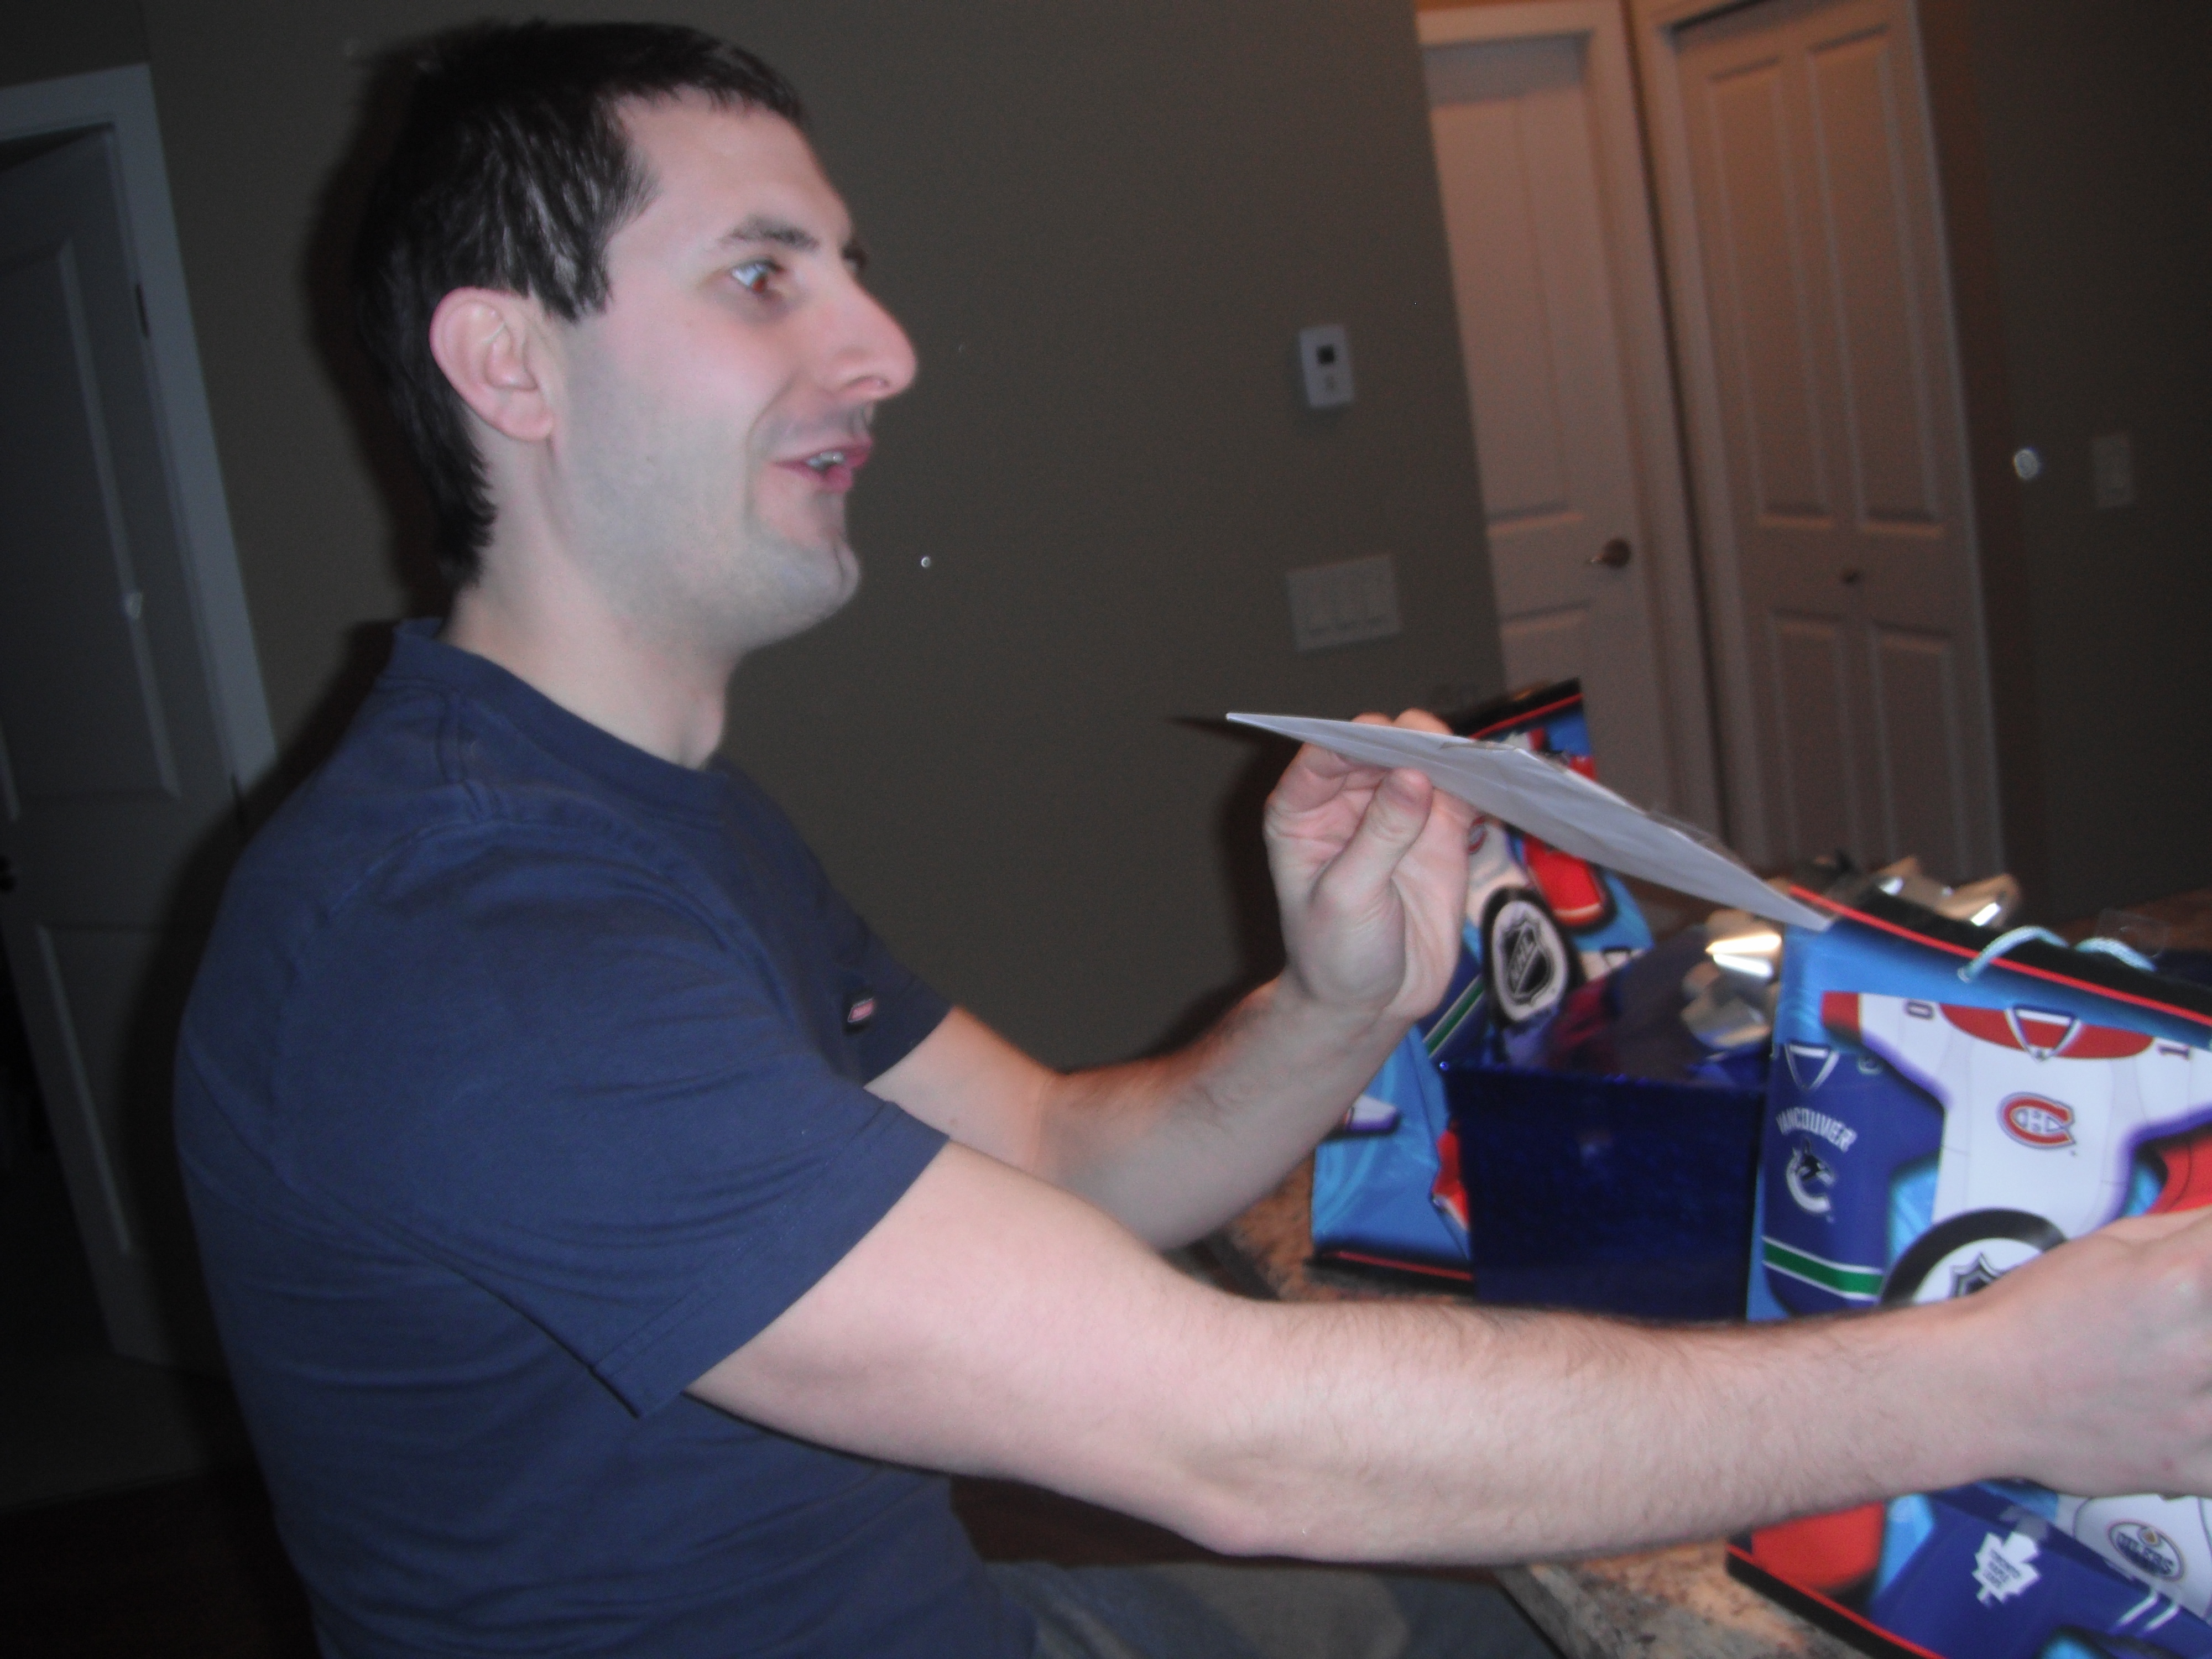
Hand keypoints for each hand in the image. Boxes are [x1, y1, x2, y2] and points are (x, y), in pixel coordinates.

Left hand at [1261, 710, 1475, 1027]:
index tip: (1384, 736)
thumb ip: (1380, 837)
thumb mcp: (1348, 897)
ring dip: (1444, 753)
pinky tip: (1492, 775)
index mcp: (1302, 812)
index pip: (1323, 758)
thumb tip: (1414, 776)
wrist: (1371, 1005)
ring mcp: (1396, 813)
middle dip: (1404, 742)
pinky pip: (1459, 792)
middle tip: (1436, 744)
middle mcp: (1347, 803)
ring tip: (1467, 756)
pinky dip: (1475, 780)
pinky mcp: (1439, 833)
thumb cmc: (1334, 955)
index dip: (1352, 742)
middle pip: (1377, 751)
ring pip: (1420, 762)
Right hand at [1966, 1207, 2211, 1496]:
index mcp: (2182, 1278)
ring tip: (2191, 1357)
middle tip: (2196, 1320)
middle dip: (2210, 1317)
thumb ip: (2193, 1230)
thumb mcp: (2110, 1246)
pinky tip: (2196, 1406)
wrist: (1979, 1391)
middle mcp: (2200, 1345)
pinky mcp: (2196, 1467)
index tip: (2211, 1262)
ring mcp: (2201, 1414)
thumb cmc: (2033, 1313)